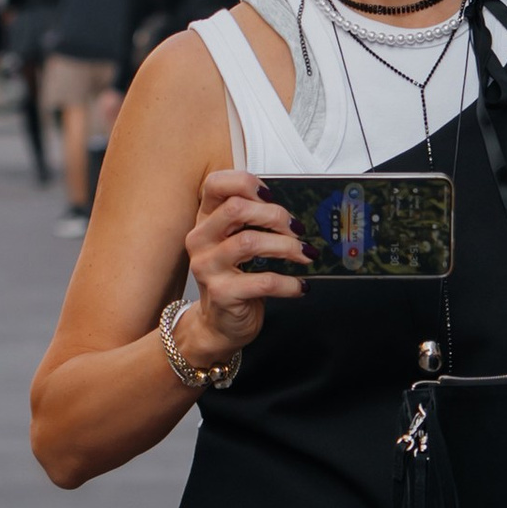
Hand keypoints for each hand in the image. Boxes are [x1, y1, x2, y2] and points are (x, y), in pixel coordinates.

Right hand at [175, 170, 307, 364]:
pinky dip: (289, 283)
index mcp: (205, 220)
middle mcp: (201, 239)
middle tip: (297, 229)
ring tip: (305, 255)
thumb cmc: (234, 279)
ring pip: (250, 242)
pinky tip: (300, 286)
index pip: (215, 184)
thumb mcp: (237, 244)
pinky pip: (263, 281)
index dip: (247, 183)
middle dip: (275, 215)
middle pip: (236, 208)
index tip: (271, 196)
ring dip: (286, 247)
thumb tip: (293, 212)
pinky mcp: (222, 293)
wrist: (219, 324)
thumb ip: (253, 222)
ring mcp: (208, 267)